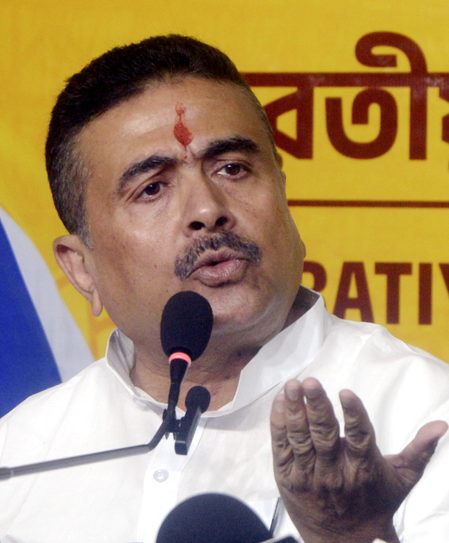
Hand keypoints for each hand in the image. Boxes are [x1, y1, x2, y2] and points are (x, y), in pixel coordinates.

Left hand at [270, 378, 447, 542]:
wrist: (340, 541)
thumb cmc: (374, 502)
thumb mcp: (401, 479)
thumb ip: (419, 451)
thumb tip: (441, 425)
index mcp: (363, 469)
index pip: (359, 438)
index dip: (353, 415)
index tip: (346, 393)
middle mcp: (334, 472)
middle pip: (324, 435)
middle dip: (317, 407)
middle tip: (310, 382)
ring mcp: (308, 474)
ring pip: (300, 438)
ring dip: (295, 410)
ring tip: (292, 387)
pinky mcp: (287, 475)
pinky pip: (281, 446)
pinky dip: (279, 423)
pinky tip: (281, 402)